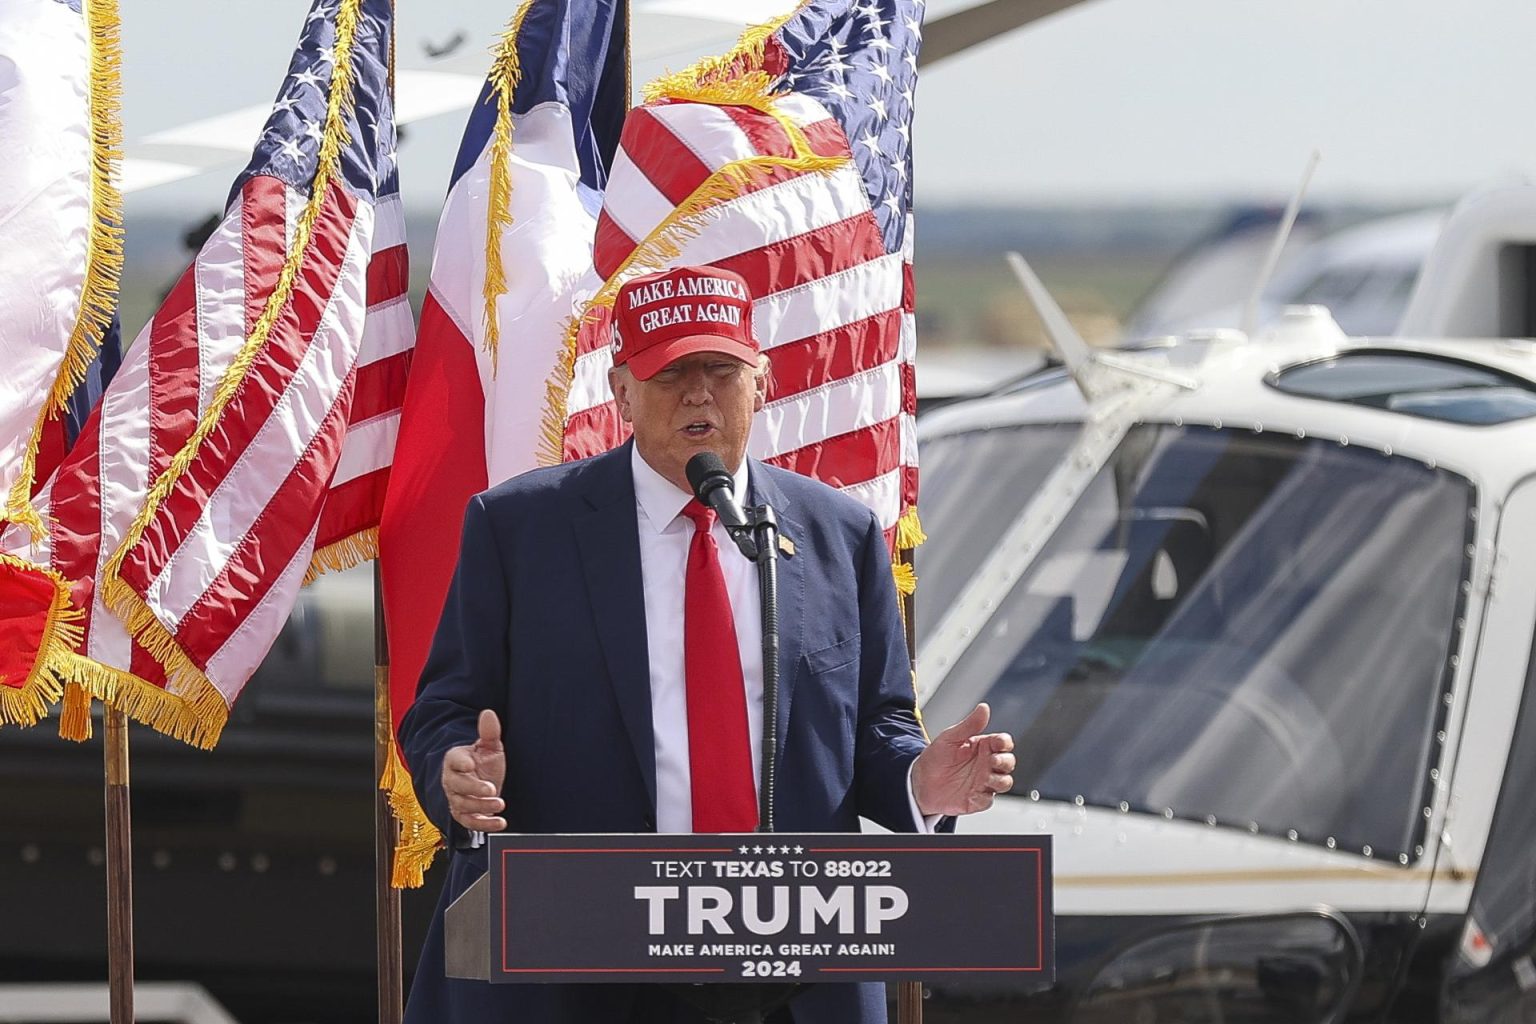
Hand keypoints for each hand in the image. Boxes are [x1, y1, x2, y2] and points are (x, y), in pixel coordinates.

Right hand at [441, 709, 506, 831]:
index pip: (453, 760)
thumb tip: (489, 713)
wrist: (482, 781)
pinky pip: (469, 822)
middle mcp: (452, 780)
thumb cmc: (483, 762)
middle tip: (491, 789)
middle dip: (474, 789)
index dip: (460, 762)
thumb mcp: (489, 746)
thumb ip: (489, 732)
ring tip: (499, 803)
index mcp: (456, 760)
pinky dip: (484, 825)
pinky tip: (500, 822)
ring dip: (481, 807)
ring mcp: (457, 798)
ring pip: (463, 805)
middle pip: (457, 786)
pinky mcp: (464, 814)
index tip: (470, 764)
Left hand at [910, 703, 1014, 816]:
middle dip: (1005, 761)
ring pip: (1005, 782)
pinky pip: (989, 800)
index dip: (1004, 742)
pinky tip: (973, 793)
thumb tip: (983, 708)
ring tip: (986, 777)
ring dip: (999, 780)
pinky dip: (984, 797)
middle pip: (1008, 762)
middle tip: (992, 760)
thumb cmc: (935, 758)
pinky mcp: (977, 799)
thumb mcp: (950, 737)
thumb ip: (969, 724)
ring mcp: (983, 782)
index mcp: (982, 747)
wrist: (919, 782)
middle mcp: (986, 764)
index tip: (997, 743)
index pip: (1003, 743)